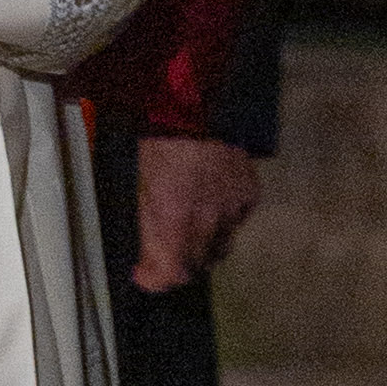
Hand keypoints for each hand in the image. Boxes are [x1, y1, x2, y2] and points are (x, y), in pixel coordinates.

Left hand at [135, 133, 263, 292]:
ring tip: (189, 232)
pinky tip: (212, 203)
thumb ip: (144, 220)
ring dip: (204, 246)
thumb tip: (143, 250)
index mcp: (173, 218)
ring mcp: (232, 208)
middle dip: (179, 265)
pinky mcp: (249, 194)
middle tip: (164, 256)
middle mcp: (207, 221)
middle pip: (197, 264)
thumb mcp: (138, 180)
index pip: (171, 272)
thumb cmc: (158, 137)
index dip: (157, 280)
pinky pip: (238, 219)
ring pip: (221, 246)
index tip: (145, 276)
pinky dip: (225, 219)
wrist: (198, 105)